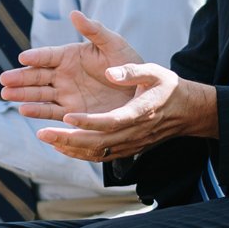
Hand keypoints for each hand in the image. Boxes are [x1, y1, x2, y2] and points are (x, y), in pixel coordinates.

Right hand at [0, 11, 143, 121]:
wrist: (140, 91)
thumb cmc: (128, 63)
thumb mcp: (114, 44)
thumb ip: (94, 30)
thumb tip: (74, 13)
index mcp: (70, 56)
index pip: (48, 56)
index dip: (36, 57)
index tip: (23, 58)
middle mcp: (63, 74)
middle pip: (36, 76)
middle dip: (20, 77)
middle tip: (4, 79)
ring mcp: (64, 93)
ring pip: (39, 93)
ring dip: (22, 94)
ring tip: (6, 94)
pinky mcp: (70, 111)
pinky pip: (50, 110)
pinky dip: (37, 111)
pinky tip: (24, 110)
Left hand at [33, 64, 216, 161]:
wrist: (186, 110)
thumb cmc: (167, 87)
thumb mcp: (155, 72)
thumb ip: (132, 71)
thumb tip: (109, 72)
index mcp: (141, 112)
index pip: (112, 121)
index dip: (89, 122)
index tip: (67, 116)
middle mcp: (134, 132)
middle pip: (99, 142)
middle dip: (69, 140)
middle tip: (42, 133)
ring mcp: (131, 143)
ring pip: (97, 152)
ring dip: (70, 147)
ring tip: (46, 137)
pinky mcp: (128, 148)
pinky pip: (101, 155)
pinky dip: (80, 153)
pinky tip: (61, 146)